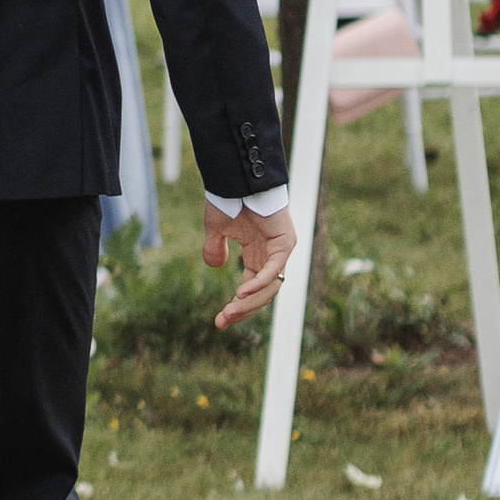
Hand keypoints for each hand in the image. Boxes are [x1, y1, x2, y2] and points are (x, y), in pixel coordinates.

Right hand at [203, 194, 297, 326]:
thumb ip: (214, 248)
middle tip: (222, 322)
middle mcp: (271, 256)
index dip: (237, 306)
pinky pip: (273, 269)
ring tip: (230, 311)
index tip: (219, 322)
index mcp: (257, 254)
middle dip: (243, 310)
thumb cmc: (227, 198)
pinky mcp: (285, 242)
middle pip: (262, 294)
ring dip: (250, 302)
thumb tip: (214, 267)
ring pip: (269, 287)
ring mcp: (280, 250)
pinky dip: (259, 283)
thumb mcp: (216, 229)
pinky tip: (241, 293)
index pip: (251, 288)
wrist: (236, 178)